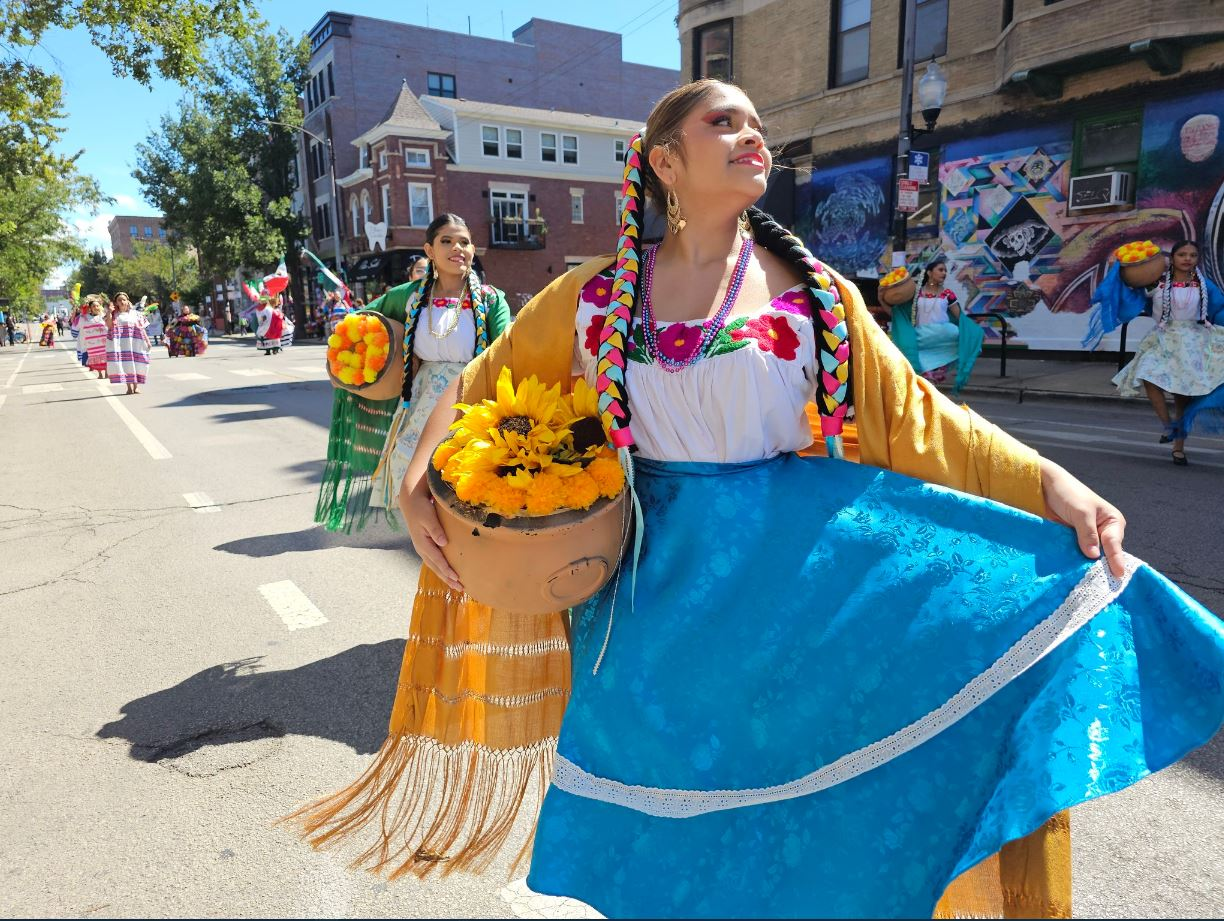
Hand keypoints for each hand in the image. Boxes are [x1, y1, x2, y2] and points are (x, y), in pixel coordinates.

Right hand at [399, 475, 462, 590]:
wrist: (411, 503)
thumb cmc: (422, 509)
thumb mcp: (428, 517)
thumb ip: (436, 529)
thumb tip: (443, 542)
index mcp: (423, 543)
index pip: (437, 560)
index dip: (447, 570)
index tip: (456, 578)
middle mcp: (422, 549)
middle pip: (436, 567)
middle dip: (448, 579)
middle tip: (460, 588)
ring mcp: (422, 549)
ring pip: (435, 566)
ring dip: (445, 577)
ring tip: (456, 585)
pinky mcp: (425, 547)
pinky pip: (434, 562)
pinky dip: (441, 569)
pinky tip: (448, 574)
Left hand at [1040, 458, 1126, 577]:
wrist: (1046, 486)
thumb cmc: (1068, 493)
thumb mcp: (1081, 512)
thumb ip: (1087, 533)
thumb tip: (1094, 556)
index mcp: (1112, 521)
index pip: (1114, 544)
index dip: (1116, 560)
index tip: (1118, 575)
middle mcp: (1103, 531)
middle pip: (1104, 553)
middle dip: (1101, 566)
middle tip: (1101, 584)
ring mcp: (1088, 537)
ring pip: (1089, 555)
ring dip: (1085, 565)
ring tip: (1087, 582)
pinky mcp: (1073, 541)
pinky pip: (1076, 554)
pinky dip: (1074, 561)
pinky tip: (1072, 572)